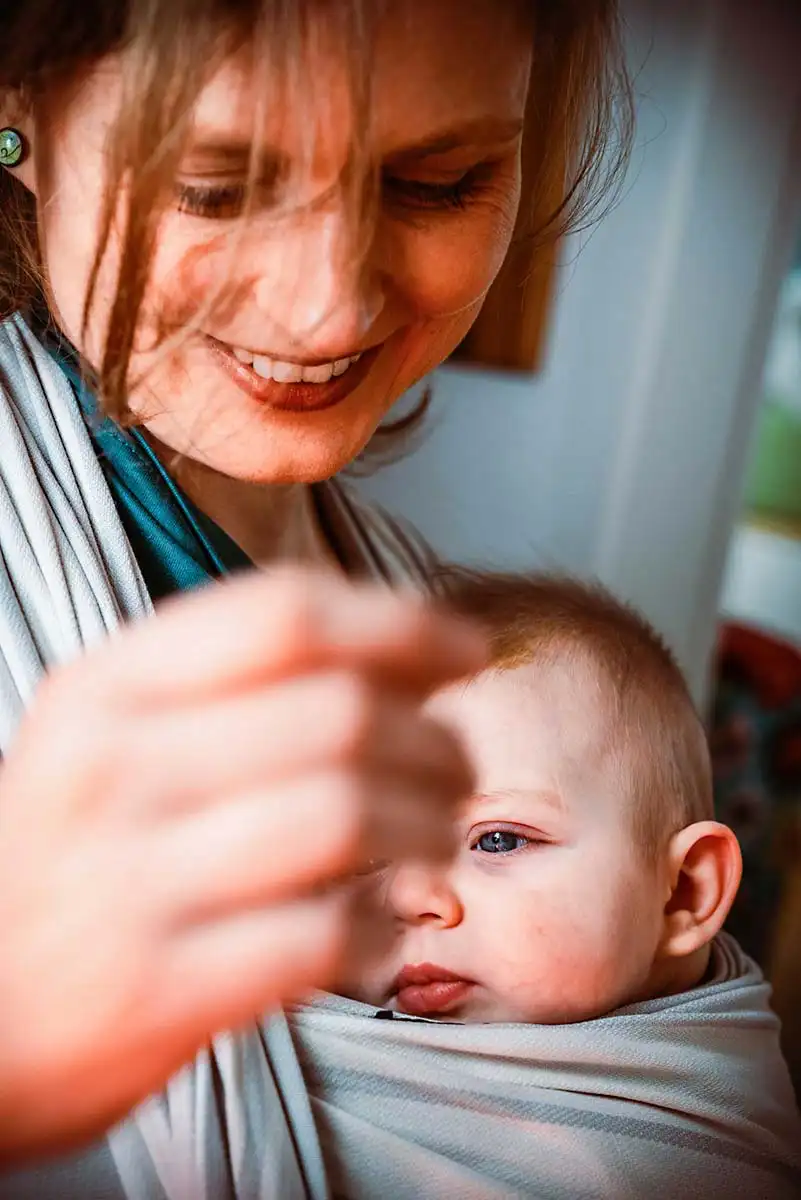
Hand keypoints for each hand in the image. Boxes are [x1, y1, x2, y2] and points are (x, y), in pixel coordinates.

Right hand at [0, 567, 483, 1160]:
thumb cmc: (67, 862)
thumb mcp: (109, 741)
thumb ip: (234, 688)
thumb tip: (406, 656)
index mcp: (106, 687)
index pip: (285, 613)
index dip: (401, 622)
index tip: (465, 649)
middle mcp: (113, 768)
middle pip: (339, 710)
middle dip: (435, 739)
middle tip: (458, 768)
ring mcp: (130, 882)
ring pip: (347, 813)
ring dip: (426, 825)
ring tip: (435, 838)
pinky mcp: (158, 990)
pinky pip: (322, 935)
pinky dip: (378, 925)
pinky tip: (377, 924)